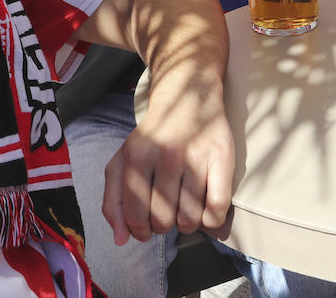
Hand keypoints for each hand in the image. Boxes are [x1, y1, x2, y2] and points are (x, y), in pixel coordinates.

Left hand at [103, 82, 234, 243]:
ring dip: (186, 224)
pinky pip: (217, 208)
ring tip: (184, 210)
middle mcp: (166, 155)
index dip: (140, 230)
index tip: (146, 227)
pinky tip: (204, 210)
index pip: (135, 215)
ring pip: (190, 218)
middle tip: (167, 213)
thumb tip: (121, 240)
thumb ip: (113, 200)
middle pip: (163, 219)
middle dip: (163, 226)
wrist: (188, 95)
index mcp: (136, 156)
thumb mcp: (123, 160)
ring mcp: (196, 156)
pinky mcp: (222, 157)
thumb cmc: (153, 136)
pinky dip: (211, 220)